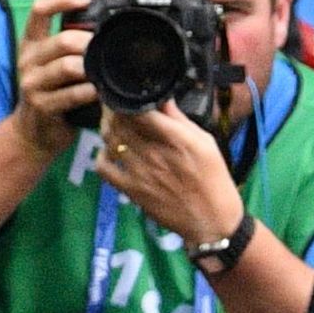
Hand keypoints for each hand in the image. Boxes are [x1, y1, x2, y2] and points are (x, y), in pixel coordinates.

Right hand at [12, 0, 97, 158]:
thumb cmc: (51, 93)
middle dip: (90, 43)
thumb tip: (105, 19)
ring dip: (92, 68)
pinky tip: (99, 92)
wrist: (33, 132)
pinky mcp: (42, 106)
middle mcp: (28, 60)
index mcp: (31, 43)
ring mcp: (32, 84)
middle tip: (106, 48)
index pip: (40, 11)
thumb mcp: (52, 63)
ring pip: (69, 66)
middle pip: (62, 40)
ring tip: (104, 72)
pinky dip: (91, 92)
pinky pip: (73, 94)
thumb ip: (70, 43)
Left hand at [96, 102, 242, 247]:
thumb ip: (179, 120)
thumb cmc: (212, 177)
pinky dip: (100, 155)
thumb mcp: (204, 142)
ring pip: (110, 141)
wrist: (211, 220)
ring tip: (109, 122)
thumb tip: (162, 97)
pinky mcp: (130, 189)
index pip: (140, 110)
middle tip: (111, 104)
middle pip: (121, 123)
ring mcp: (139, 171)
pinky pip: (103, 167)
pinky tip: (107, 150)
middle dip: (112, 110)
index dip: (126, 98)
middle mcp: (155, 153)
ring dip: (106, 128)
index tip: (124, 92)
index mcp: (176, 138)